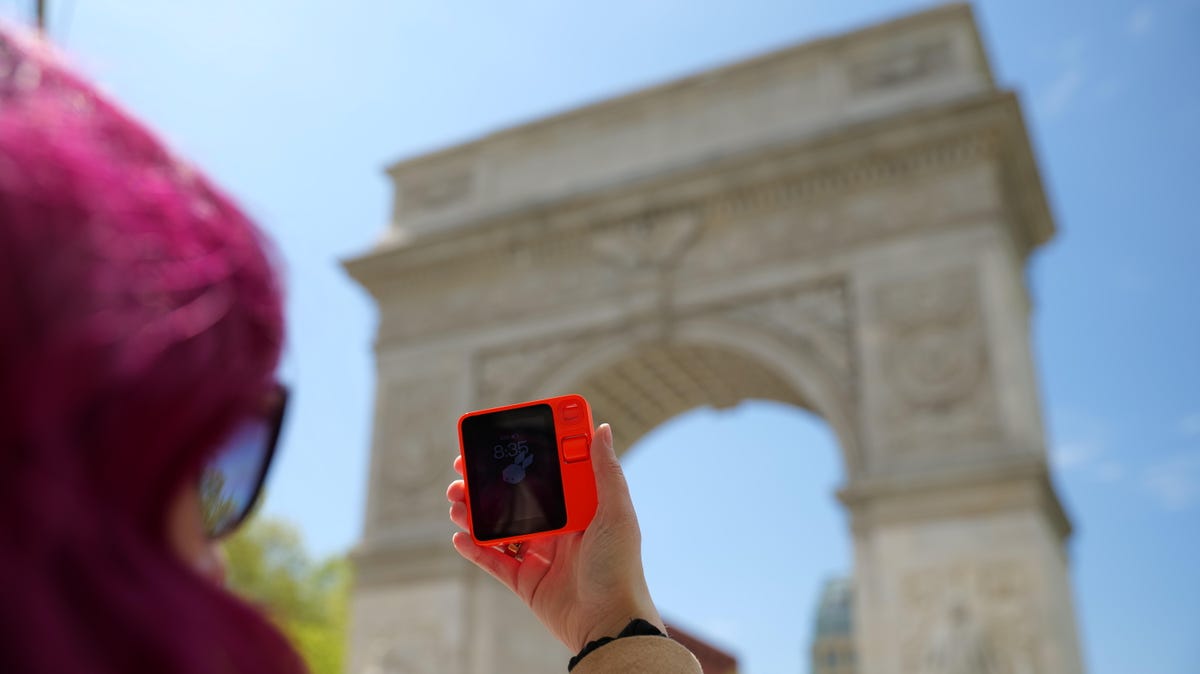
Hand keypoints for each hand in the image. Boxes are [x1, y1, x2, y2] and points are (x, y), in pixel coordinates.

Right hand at [446, 423, 665, 651]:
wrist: (608, 623)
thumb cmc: (620, 567)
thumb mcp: (616, 514)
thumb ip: (605, 472)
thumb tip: (600, 430)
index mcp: (580, 508)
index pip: (549, 472)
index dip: (526, 453)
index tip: (503, 436)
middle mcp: (559, 527)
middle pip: (516, 497)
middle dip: (489, 481)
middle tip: (464, 467)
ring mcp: (540, 554)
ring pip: (499, 526)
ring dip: (475, 512)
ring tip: (456, 500)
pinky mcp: (525, 581)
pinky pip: (493, 561)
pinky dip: (474, 548)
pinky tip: (460, 535)